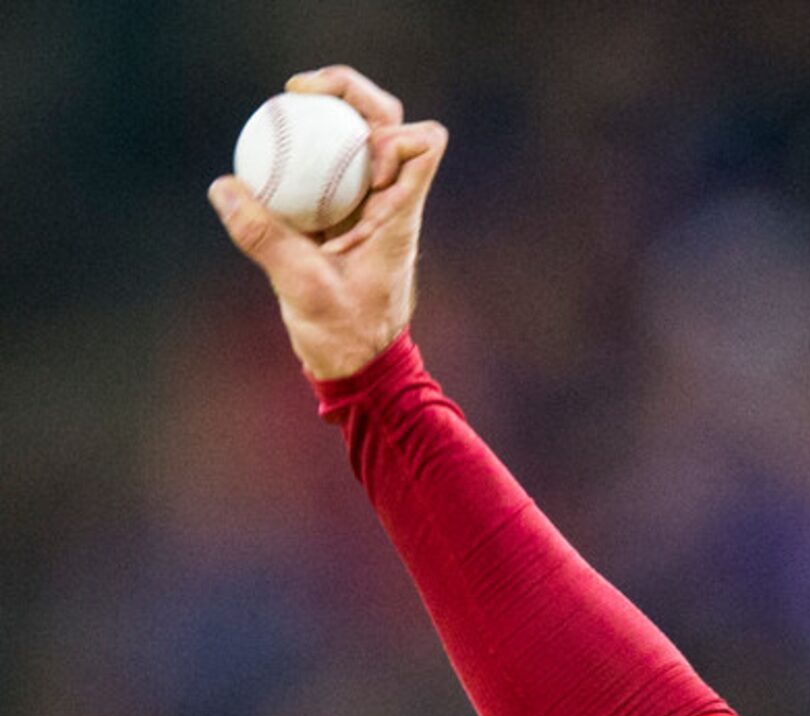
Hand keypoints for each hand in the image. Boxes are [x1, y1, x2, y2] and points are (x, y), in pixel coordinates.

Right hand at [208, 67, 447, 379]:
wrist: (356, 368)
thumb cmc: (345, 336)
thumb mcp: (302, 287)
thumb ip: (264, 238)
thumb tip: (225, 187)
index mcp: (398, 214)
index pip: (422, 146)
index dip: (393, 128)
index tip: (351, 140)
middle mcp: (389, 201)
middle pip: (384, 121)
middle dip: (349, 93)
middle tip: (298, 90)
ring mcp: (366, 206)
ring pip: (355, 138)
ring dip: (325, 115)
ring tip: (283, 106)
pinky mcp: (342, 216)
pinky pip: (325, 166)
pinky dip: (303, 150)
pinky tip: (268, 149)